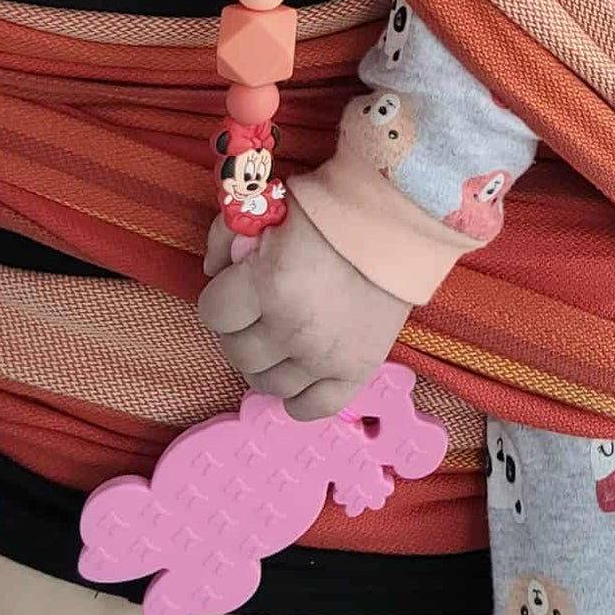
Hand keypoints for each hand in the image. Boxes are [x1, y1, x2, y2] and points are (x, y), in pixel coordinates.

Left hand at [198, 198, 411, 419]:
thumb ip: (228, 236)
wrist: (400, 221)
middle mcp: (291, 329)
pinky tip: (298, 376)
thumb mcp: (270, 206)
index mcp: (267, 285)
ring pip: (268, 384)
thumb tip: (214, 270)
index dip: (221, 299)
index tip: (237, 287)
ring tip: (278, 342)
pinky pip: (314, 408)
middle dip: (241, 331)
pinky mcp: (357, 370)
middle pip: (238, 353)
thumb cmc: (334, 208)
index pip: (214, 314)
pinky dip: (298, 400)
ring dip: (265, 364)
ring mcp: (324, 357)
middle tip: (258, 313)